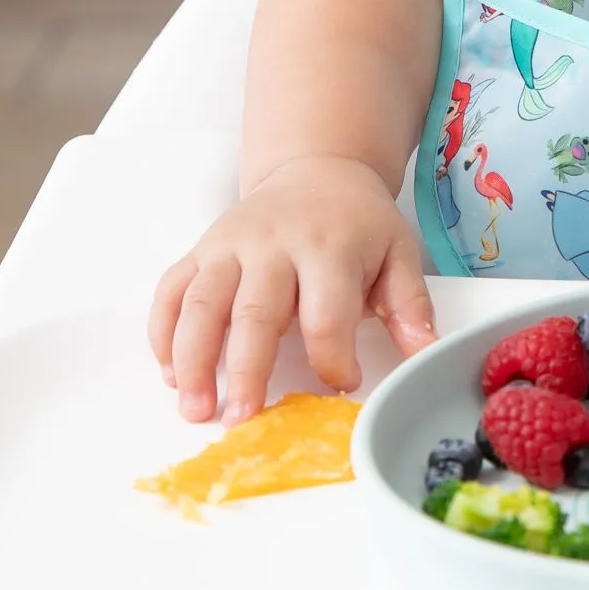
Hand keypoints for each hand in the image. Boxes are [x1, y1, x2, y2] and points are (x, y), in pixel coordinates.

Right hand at [147, 154, 435, 425]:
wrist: (318, 168)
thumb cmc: (358, 223)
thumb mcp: (398, 251)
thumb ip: (411, 304)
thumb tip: (426, 352)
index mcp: (328, 246)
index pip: (326, 313)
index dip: (333, 356)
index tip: (342, 384)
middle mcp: (273, 244)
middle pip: (255, 311)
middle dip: (246, 369)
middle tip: (240, 421)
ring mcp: (230, 245)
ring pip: (201, 303)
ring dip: (193, 359)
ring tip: (195, 409)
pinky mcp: (201, 249)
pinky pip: (171, 290)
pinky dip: (162, 332)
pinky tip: (169, 373)